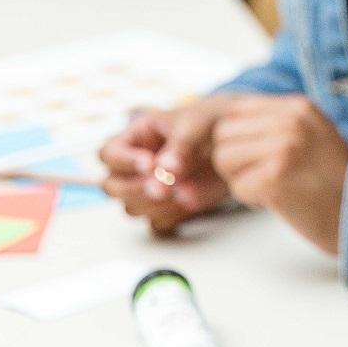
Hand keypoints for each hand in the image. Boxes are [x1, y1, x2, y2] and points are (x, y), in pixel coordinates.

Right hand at [99, 98, 233, 233]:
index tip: (149, 164)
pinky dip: (171, 217)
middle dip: (136, 189)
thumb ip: (180, 147)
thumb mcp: (196, 125)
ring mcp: (150, 189)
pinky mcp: (168, 207)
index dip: (124, 162)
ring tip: (184, 191)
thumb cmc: (212, 123)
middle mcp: (135, 167)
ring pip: (132, 208)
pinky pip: (157, 223)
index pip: (109, 154)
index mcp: (136, 138)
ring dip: (154, 204)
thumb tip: (163, 170)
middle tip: (164, 187)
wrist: (238, 141)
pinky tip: (191, 202)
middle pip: (113, 186)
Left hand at [211, 94, 347, 254]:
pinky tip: (280, 199)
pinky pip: (237, 187)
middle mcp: (291, 121)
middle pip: (225, 133)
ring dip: (242, 179)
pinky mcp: (276, 177)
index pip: (237, 110)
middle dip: (235, 159)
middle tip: (264, 175)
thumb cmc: (335, 180)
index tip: (255, 156)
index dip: (238, 137)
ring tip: (273, 185)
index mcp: (299, 107)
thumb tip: (230, 125)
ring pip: (224, 158)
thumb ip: (278, 122)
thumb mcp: (313, 133)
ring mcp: (284, 147)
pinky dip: (253, 199)